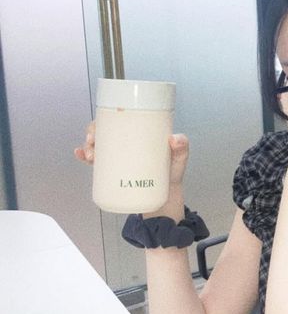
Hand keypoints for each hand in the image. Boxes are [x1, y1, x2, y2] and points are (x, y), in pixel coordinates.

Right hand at [74, 123, 189, 188]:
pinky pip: (97, 162)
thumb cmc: (173, 171)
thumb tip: (174, 139)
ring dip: (87, 146)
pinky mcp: (114, 170)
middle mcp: (127, 142)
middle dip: (92, 133)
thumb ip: (182, 147)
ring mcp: (119, 156)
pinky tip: (80, 155)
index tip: (100, 123)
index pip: (120, 119)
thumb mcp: (180, 157)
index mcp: (139, 132)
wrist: (166, 196)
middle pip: (104, 130)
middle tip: (93, 142)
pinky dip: (85, 156)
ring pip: (97, 145)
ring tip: (90, 156)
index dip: (106, 117)